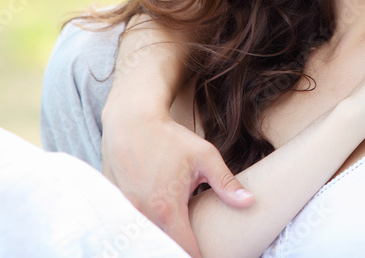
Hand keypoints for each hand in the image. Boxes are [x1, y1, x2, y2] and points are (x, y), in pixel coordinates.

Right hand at [101, 105, 254, 255]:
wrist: (130, 120)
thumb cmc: (169, 137)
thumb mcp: (204, 156)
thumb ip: (226, 182)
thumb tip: (250, 202)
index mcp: (168, 208)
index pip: (184, 250)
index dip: (197, 256)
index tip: (208, 254)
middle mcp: (142, 215)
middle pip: (162, 248)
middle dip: (177, 250)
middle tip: (191, 246)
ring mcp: (124, 212)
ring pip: (144, 239)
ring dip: (159, 239)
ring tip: (175, 234)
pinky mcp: (114, 206)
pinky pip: (128, 227)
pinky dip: (140, 230)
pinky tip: (153, 226)